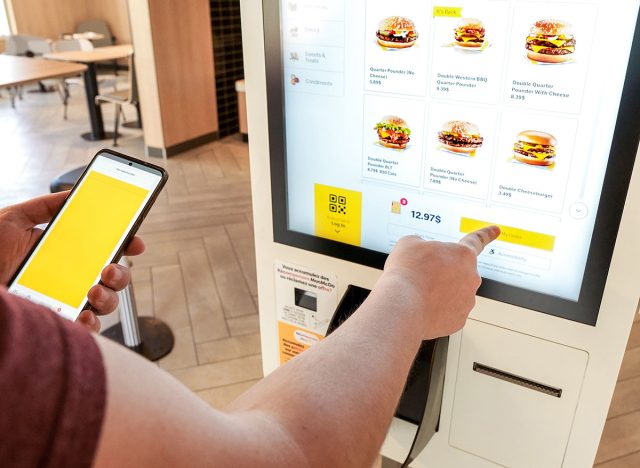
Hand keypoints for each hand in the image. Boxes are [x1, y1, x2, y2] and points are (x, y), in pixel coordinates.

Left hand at [0, 192, 144, 331]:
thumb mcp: (12, 219)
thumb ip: (44, 206)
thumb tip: (73, 193)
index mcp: (65, 253)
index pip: (104, 249)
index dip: (126, 244)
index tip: (134, 241)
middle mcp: (70, 278)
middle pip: (113, 278)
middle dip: (121, 274)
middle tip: (109, 269)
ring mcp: (65, 301)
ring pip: (106, 303)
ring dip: (108, 298)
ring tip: (93, 291)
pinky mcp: (56, 321)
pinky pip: (85, 328)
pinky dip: (90, 324)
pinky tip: (82, 315)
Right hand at [381, 226, 499, 338]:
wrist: (402, 304)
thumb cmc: (407, 273)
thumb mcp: (409, 243)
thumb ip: (421, 244)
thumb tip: (421, 252)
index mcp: (463, 254)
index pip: (477, 240)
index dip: (486, 234)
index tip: (496, 230)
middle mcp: (471, 277)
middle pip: (459, 271)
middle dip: (443, 272)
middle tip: (423, 275)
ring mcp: (467, 301)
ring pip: (453, 293)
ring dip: (439, 292)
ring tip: (419, 292)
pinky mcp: (458, 320)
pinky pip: (448, 312)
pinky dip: (436, 309)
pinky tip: (422, 306)